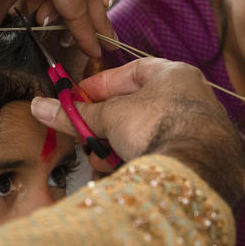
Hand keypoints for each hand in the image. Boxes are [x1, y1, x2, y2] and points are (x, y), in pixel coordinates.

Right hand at [30, 57, 244, 204]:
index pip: (132, 72)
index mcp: (174, 74)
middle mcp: (192, 97)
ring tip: (101, 160)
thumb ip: (76, 115)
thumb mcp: (110, 117)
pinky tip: (122, 173)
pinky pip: (161, 155)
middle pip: (138, 108)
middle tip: (87, 135)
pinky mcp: (201, 158)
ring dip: (119, 148)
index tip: (80, 99)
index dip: (102, 85)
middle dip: (107, 125)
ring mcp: (199, 129)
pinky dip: (138, 163)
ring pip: (147, 135)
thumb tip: (43, 108)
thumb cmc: (161, 126)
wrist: (198, 168)